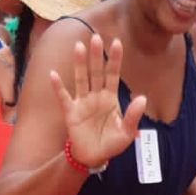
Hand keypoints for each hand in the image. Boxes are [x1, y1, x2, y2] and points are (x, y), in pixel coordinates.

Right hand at [52, 35, 146, 167]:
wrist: (93, 157)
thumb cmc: (111, 144)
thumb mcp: (127, 133)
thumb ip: (133, 116)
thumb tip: (142, 98)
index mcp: (111, 99)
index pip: (113, 75)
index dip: (114, 60)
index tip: (116, 42)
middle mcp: (96, 96)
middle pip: (96, 72)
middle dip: (96, 55)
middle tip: (96, 37)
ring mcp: (82, 102)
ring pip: (81, 79)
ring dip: (79, 63)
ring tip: (79, 46)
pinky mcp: (70, 112)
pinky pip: (63, 97)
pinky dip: (58, 86)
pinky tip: (53, 74)